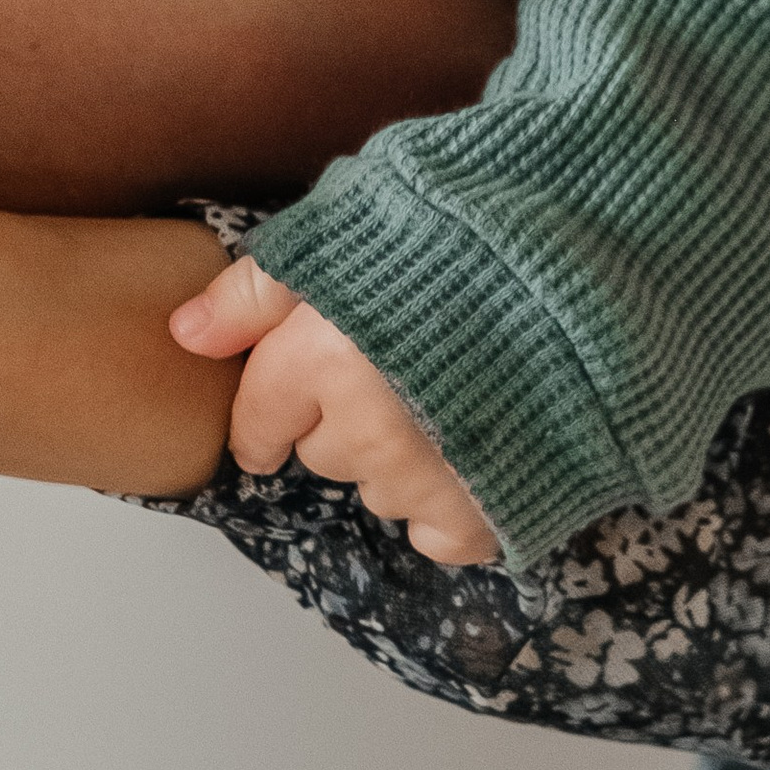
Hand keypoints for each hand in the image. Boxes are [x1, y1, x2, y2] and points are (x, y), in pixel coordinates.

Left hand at [170, 257, 496, 565]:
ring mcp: (433, 477)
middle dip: (344, 419)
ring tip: (445, 399)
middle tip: (396, 368)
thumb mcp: (345, 232)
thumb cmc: (459, 237)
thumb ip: (256, 291)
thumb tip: (184, 334)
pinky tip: (471, 456)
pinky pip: (441, 538)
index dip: (266, 418)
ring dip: (398, 459)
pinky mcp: (494, 509)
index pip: (259, 422)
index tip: (281, 416)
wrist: (586, 265)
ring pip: (379, 492)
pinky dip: (450, 507)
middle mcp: (369, 429)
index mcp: (323, 359)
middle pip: (323, 454)